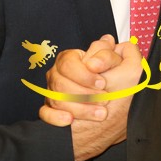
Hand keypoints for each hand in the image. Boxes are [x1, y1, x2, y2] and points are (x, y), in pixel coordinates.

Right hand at [38, 35, 143, 160]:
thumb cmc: (111, 84)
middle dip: (84, 94)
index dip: (85, 74)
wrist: (110, 112)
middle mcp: (58, 75)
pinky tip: (69, 120)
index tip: (103, 83)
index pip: (67, 63)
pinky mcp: (51, 111)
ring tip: (101, 114)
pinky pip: (45, 113)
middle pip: (60, 83)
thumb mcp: (115, 65)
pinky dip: (55, 117)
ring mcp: (53, 93)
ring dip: (80, 108)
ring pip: (56, 99)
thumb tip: (107, 40)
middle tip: (105, 100)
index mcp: (69, 60)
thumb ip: (110, 53)